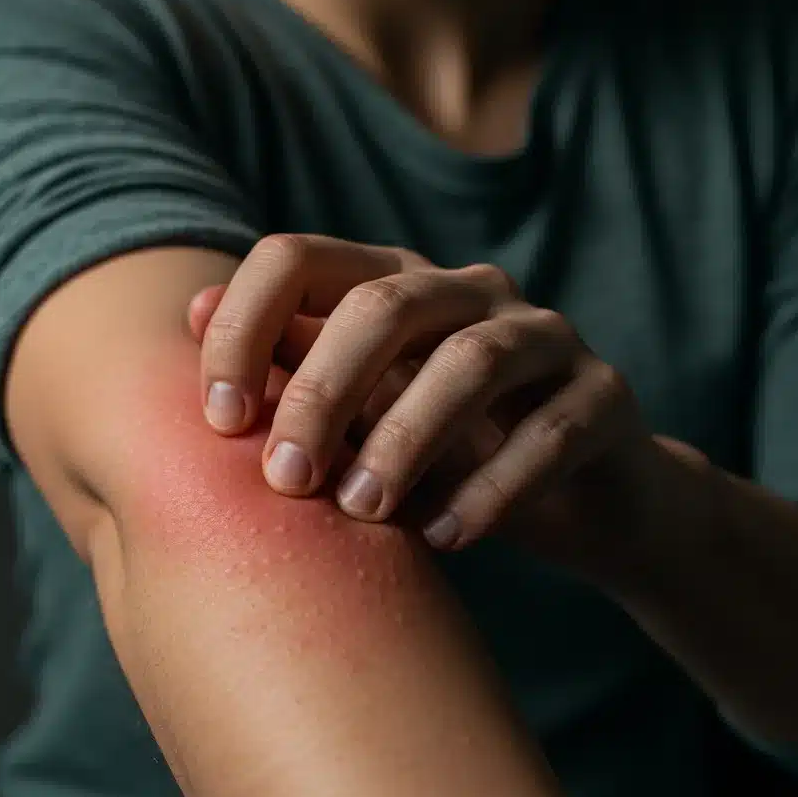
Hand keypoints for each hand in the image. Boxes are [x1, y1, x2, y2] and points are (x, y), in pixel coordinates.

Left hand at [189, 234, 706, 570]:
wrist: (581, 504)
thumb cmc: (445, 458)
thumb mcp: (358, 417)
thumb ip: (290, 364)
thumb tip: (192, 309)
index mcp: (393, 283)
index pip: (298, 257)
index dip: (245, 325)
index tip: (218, 421)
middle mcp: (470, 290)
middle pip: (385, 305)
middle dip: (323, 392)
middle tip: (286, 481)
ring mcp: (546, 335)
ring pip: (473, 360)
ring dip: (406, 439)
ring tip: (363, 512)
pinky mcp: (605, 395)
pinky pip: (550, 432)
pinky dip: (493, 487)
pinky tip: (445, 539)